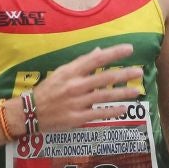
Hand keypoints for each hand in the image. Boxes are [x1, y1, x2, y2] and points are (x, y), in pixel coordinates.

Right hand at [30, 44, 144, 132]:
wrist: (30, 113)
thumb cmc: (47, 90)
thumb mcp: (61, 72)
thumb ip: (80, 63)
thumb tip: (99, 52)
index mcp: (70, 72)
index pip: (96, 59)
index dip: (114, 53)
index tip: (129, 49)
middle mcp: (75, 86)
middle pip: (105, 78)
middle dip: (124, 74)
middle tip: (139, 72)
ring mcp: (77, 103)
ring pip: (105, 96)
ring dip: (123, 93)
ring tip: (137, 91)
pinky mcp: (77, 118)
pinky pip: (98, 114)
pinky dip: (112, 111)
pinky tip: (124, 109)